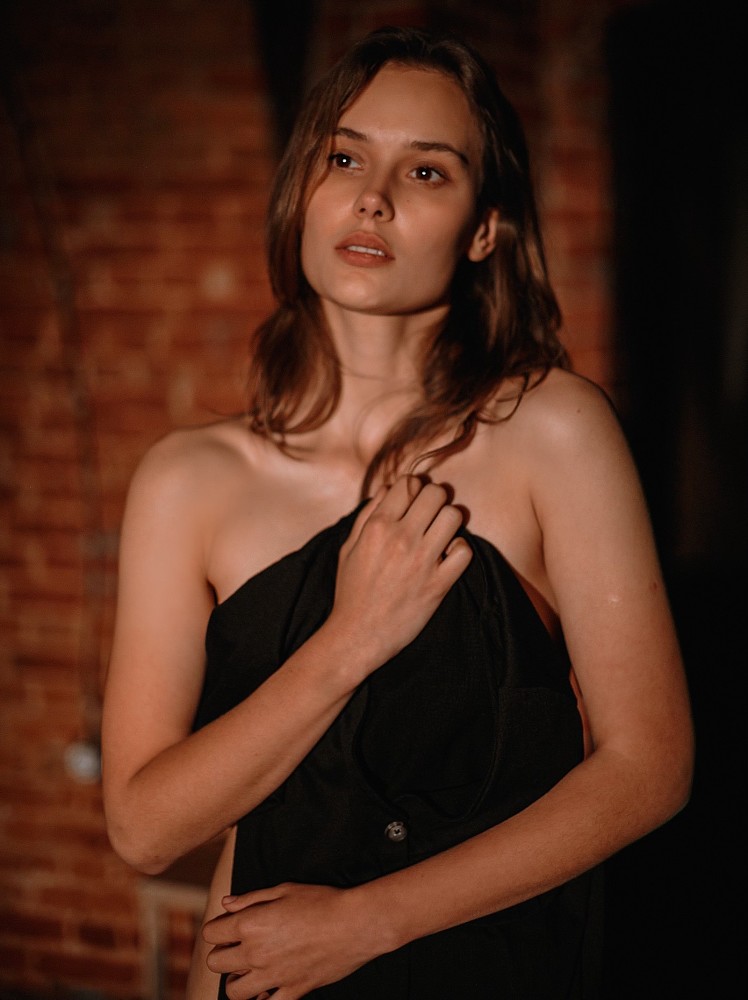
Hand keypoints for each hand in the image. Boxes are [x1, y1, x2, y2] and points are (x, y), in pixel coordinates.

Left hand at [203, 882, 381, 999]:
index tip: (228, 925)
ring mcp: (273, 976)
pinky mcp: (293, 991)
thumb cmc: (321, 901)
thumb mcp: (284, 890)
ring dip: (237, 980)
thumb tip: (226, 904)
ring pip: (234, 992)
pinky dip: (264, 999)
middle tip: (238, 946)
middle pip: (216, 963)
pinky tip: (270, 986)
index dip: (217, 927)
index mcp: (250, 924)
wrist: (355, 924)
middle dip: (222, 953)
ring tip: (250, 968)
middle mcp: (256, 953)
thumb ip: (250, 899)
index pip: (210, 933)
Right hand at [327, 476, 471, 673]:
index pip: (407, 484)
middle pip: (435, 494)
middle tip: (431, 513)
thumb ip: (367, 515)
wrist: (358, 634)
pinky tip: (448, 556)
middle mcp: (402, 538)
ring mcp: (422, 561)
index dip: (413, 488)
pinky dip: (460, 550)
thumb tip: (386, 490)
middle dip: (435, 499)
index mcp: (377, 527)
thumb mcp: (348, 548)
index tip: (413, 500)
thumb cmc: (351, 591)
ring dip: (449, 521)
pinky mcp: (439, 584)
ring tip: (441, 533)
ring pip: (454, 516)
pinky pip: (464, 551)